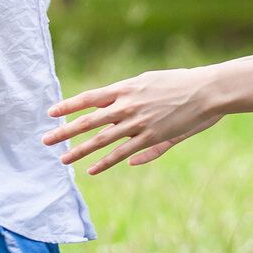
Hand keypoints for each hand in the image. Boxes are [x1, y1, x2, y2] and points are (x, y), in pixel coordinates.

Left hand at [41, 68, 222, 174]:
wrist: (207, 90)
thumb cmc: (180, 83)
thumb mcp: (150, 82)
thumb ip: (129, 98)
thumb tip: (107, 104)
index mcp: (126, 88)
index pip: (89, 98)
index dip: (68, 106)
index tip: (50, 112)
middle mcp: (127, 106)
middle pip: (89, 121)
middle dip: (65, 131)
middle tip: (45, 140)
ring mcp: (138, 124)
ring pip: (102, 140)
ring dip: (80, 150)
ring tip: (62, 159)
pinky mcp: (152, 138)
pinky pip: (123, 153)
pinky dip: (106, 162)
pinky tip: (91, 170)